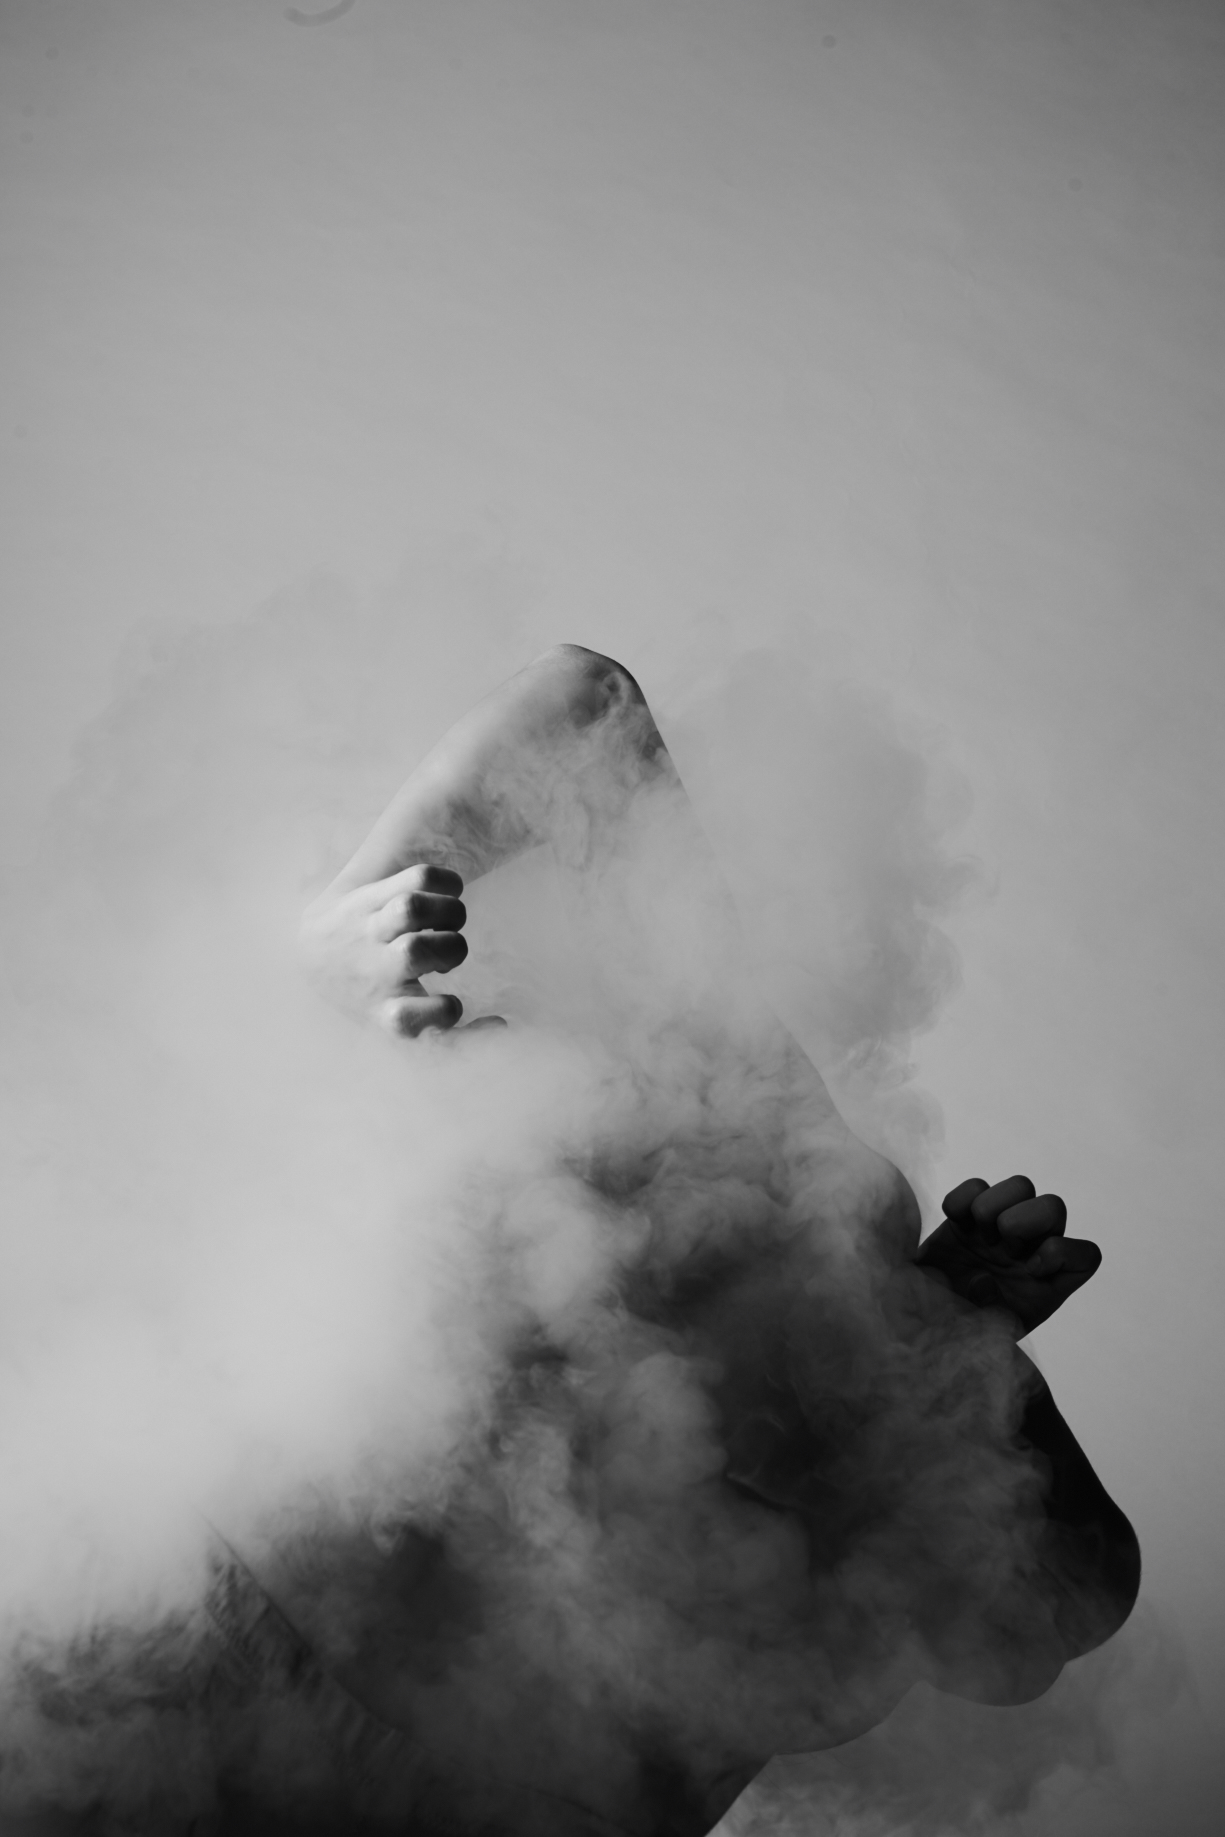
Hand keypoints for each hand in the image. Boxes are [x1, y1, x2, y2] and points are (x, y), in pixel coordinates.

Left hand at [300, 863, 501, 1038]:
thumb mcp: (394, 1024)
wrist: (309, 954)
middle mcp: (372, 969)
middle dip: (451, 949)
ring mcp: (367, 929)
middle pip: (416, 951)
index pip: (405, 1018)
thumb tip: (500, 1025)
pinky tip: (445, 896)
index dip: (442, 1012)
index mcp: (380, 1010)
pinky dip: (446, 882)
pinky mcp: (369, 896)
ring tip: (447, 920)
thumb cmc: (372, 995)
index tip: (452, 1004)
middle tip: (446, 952)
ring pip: (412, 907)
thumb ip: (443, 1031)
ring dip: (448, 911)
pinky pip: (416, 877)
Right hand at [914, 1175, 1101, 1335]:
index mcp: (1047, 1283)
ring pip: (1021, 1186)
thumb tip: (983, 1278)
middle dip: (1026, 1220)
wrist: (923, 1321)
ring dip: (996, 1206)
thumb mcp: (984, 1336)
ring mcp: (998, 1229)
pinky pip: (975, 1187)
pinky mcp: (966, 1217)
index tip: (1030, 1270)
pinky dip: (962, 1200)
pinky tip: (955, 1223)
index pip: (1086, 1255)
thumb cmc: (962, 1333)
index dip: (1064, 1253)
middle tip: (999, 1246)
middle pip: (1054, 1207)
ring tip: (978, 1235)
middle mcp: (1029, 1250)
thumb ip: (992, 1311)